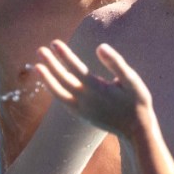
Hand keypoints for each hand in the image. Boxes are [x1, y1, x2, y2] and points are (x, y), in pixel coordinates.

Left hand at [35, 40, 153, 138]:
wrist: (136, 130)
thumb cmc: (137, 101)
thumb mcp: (132, 81)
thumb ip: (116, 63)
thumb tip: (100, 47)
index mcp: (97, 89)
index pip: (76, 69)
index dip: (64, 55)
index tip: (54, 43)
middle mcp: (86, 100)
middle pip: (63, 79)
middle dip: (51, 63)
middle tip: (40, 50)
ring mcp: (82, 109)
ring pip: (59, 92)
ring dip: (47, 78)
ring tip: (37, 66)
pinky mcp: (82, 115)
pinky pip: (63, 101)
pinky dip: (54, 91)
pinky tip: (49, 83)